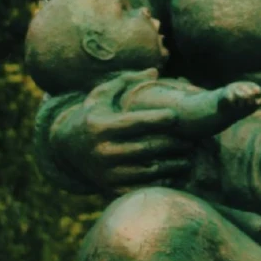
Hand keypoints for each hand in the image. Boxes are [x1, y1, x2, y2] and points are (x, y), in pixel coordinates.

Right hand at [49, 86, 195, 196]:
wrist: (68, 149)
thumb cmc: (93, 116)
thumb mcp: (102, 94)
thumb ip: (127, 81)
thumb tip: (155, 71)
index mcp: (100, 127)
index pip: (134, 123)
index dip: (157, 119)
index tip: (176, 116)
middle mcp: (102, 152)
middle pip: (146, 148)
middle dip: (172, 144)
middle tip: (192, 140)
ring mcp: (106, 174)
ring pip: (147, 170)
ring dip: (172, 165)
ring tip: (189, 157)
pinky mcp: (110, 189)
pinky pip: (142, 188)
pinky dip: (162, 182)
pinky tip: (175, 174)